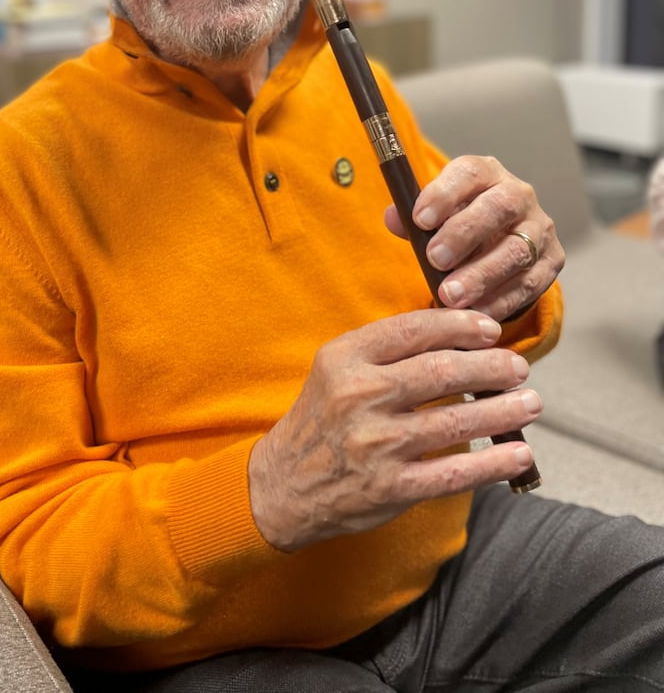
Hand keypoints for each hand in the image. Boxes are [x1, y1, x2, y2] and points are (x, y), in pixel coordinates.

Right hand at [248, 308, 541, 551]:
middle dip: (492, 367)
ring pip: (456, 420)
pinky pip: (454, 473)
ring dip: (503, 411)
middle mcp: (359, 396)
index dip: (461, 326)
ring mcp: (375, 444)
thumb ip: (386, 351)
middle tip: (518, 367)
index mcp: (345, 358)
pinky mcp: (390, 487)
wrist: (282, 485)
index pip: (415, 329)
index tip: (490, 329)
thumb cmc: (321, 419)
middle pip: (442, 371)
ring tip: (531, 403)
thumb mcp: (337, 370)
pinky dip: (493, 463)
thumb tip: (456, 333)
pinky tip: (519, 454)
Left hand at [386, 155, 564, 320]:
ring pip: (517, 250)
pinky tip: (476, 313)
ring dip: (482, 275)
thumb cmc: (457, 224)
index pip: (470, 172)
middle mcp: (518, 195)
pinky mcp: (552, 261)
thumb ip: (412, 217)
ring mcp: (539, 228)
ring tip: (450, 296)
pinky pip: (529, 283)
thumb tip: (394, 218)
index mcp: (486, 173)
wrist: (497, 244)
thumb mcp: (434, 215)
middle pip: (499, 207)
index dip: (444, 194)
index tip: (420, 219)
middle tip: (435, 260)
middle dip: (464, 234)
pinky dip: (500, 300)